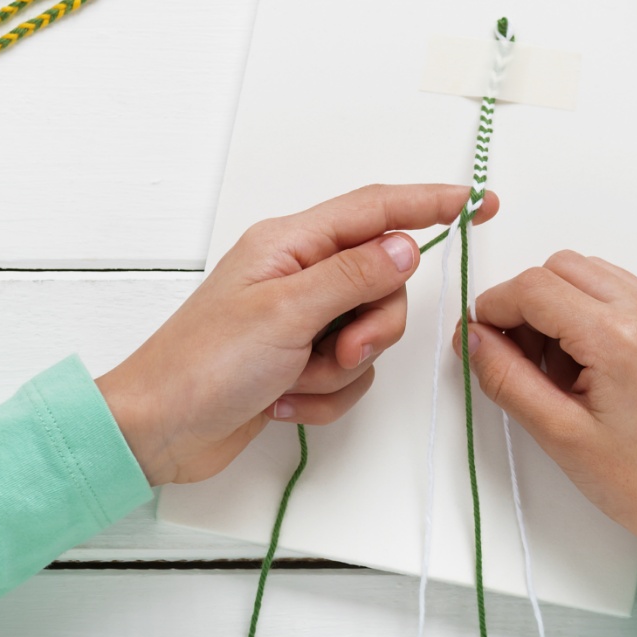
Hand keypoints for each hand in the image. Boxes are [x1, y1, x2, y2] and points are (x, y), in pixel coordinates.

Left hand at [98, 184, 497, 485]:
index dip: (432, 203)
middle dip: (372, 326)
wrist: (157, 433)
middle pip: (383, 282)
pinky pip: (348, 374)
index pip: (377, 210)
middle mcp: (299, 275)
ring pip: (369, 333)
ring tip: (296, 379)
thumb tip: (407, 244)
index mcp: (291, 244)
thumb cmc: (202, 365)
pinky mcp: (298, 361)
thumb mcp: (286, 314)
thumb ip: (354, 275)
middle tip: (338, 350)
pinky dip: (325, 395)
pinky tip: (283, 401)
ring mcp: (300, 320)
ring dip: (341, 369)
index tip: (480, 203)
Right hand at [465, 251, 636, 568]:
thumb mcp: (560, 435)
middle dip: (530, 302)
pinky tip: (598, 366)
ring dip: (566, 304)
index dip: (495, 306)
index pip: (535, 287)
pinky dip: (602, 313)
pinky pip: (632, 293)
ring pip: (598, 274)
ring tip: (563, 369)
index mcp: (621, 338)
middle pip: (565, 267)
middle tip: (520, 356)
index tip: (481, 334)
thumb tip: (474, 337)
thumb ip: (506, 377)